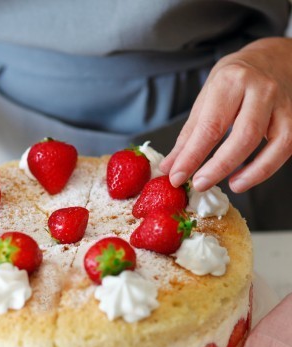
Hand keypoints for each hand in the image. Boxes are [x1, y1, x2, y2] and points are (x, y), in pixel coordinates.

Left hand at [160, 37, 291, 192]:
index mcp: (230, 81)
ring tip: (230, 186)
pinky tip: (247, 178)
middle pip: (243, 136)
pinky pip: (286, 147)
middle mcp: (260, 89)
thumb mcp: (206, 99)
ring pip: (272, 143)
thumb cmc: (235, 81)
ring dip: (252, 172)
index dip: (192, 156)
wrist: (274, 57)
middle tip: (199, 184)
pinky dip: (266, 168)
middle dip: (219, 166)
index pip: (210, 126)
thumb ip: (189, 136)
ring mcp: (284, 102)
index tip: (176, 177)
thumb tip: (169, 168)